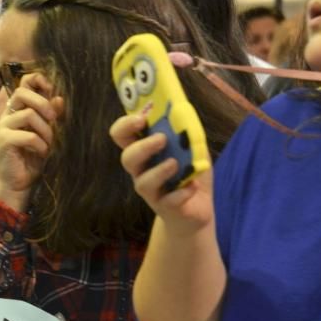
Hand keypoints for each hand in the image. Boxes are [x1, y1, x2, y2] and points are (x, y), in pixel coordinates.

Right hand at [0, 72, 63, 212]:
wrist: (19, 182)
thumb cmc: (33, 158)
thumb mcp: (48, 134)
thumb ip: (52, 116)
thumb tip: (59, 99)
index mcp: (18, 109)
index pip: (23, 83)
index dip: (38, 80)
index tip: (52, 89)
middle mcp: (8, 114)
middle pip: (22, 92)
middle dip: (42, 103)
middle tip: (53, 119)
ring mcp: (3, 126)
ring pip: (28, 114)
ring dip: (45, 129)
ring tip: (48, 143)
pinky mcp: (3, 140)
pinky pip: (28, 135)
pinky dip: (40, 144)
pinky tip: (42, 152)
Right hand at [110, 113, 214, 235]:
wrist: (198, 208)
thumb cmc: (190, 171)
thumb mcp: (193, 147)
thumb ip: (187, 132)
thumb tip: (185, 112)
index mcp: (144, 151)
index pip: (121, 135)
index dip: (125, 125)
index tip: (141, 119)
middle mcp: (141, 171)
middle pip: (127, 158)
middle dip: (142, 147)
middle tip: (162, 139)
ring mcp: (151, 191)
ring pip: (143, 183)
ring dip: (159, 171)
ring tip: (175, 164)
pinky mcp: (165, 207)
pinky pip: (168, 201)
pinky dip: (181, 193)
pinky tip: (193, 186)